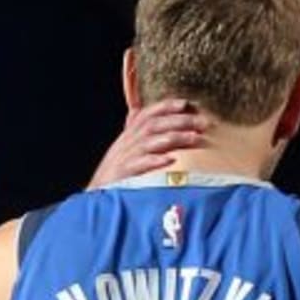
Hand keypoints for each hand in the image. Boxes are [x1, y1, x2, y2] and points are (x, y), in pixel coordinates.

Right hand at [87, 99, 207, 187]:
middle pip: (154, 125)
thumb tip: (159, 119)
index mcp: (130, 134)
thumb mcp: (127, 149)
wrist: (97, 195)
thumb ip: (140, 132)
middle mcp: (128, 142)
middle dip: (179, 121)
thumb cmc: (118, 172)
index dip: (166, 106)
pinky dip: (156, 161)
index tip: (186, 104)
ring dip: (173, 138)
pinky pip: (141, 165)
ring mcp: (125, 157)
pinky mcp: (124, 173)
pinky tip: (171, 161)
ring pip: (150, 141)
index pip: (148, 114)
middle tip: (202, 123)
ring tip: (194, 138)